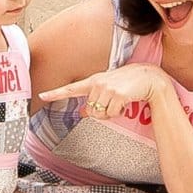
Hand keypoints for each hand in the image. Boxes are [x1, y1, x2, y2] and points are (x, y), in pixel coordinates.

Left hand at [39, 63, 171, 119]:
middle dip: (101, 113)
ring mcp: (107, 88)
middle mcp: (98, 82)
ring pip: (100, 114)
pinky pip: (111, 114)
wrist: (150, 78)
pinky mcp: (117, 94)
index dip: (55, 93)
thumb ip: (95, 99)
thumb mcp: (110, 89)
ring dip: (111, 113)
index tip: (42, 95)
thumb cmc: (130, 83)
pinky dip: (119, 113)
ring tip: (120, 101)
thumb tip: (82, 113)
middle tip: (113, 103)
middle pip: (90, 110)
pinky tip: (126, 102)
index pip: (71, 88)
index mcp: (94, 80)